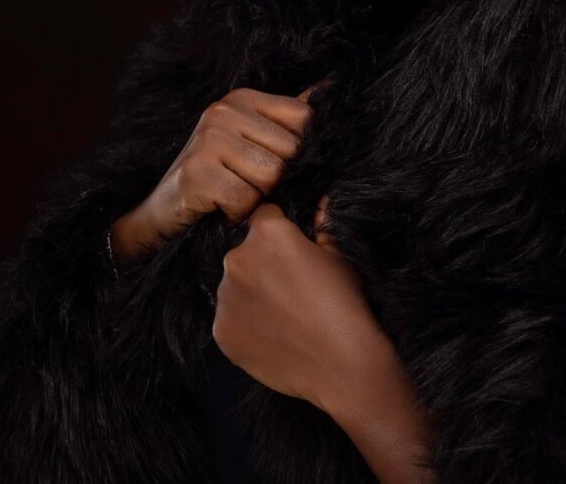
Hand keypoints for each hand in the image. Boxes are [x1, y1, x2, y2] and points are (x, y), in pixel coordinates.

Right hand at [110, 84, 320, 268]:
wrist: (160, 211)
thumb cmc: (216, 174)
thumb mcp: (251, 137)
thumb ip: (288, 117)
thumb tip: (332, 86)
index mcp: (242, 98)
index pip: (303, 116)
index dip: (299, 148)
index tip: (273, 160)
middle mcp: (223, 110)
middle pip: (290, 150)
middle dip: (276, 177)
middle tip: (247, 181)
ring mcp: (208, 139)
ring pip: (271, 176)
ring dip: (256, 196)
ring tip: (234, 193)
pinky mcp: (197, 172)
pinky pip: (246, 200)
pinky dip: (237, 213)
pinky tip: (219, 207)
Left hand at [211, 194, 390, 411]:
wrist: (341, 364)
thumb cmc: (345, 303)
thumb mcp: (338, 255)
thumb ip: (322, 224)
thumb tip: (323, 200)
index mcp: (267, 233)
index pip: (263, 217)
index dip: (279, 231)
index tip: (292, 251)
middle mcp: (237, 259)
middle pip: (244, 252)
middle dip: (261, 262)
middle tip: (288, 286)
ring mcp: (225, 298)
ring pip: (234, 286)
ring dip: (250, 294)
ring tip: (281, 315)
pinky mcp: (220, 332)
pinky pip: (229, 318)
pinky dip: (244, 324)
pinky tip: (271, 335)